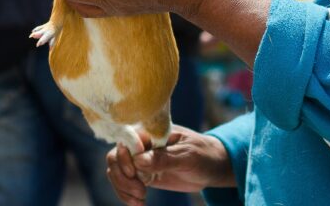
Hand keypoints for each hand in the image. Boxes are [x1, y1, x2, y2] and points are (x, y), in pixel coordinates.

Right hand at [106, 125, 235, 204]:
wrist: (213, 166)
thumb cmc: (204, 154)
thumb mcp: (188, 155)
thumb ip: (165, 157)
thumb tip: (139, 160)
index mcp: (153, 131)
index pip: (126, 140)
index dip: (124, 157)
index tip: (136, 173)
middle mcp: (144, 143)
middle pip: (116, 157)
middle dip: (123, 178)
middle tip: (140, 193)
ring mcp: (142, 159)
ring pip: (116, 172)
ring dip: (123, 189)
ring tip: (139, 202)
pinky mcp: (143, 174)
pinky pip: (125, 183)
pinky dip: (126, 195)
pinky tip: (138, 204)